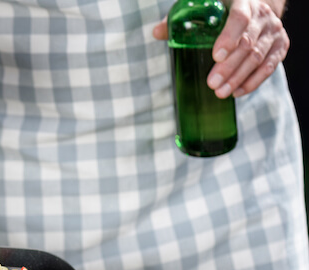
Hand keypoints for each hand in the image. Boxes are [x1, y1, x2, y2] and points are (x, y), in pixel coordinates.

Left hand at [153, 0, 288, 98]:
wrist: (256, 7)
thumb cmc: (222, 9)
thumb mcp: (204, 9)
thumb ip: (180, 19)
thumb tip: (156, 32)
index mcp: (244, 2)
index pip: (240, 18)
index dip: (229, 38)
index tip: (215, 56)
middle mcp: (263, 16)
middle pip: (248, 44)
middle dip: (229, 67)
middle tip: (212, 84)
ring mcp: (274, 32)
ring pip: (258, 58)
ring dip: (239, 78)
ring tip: (220, 93)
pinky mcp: (280, 46)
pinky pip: (270, 67)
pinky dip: (253, 81)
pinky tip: (238, 92)